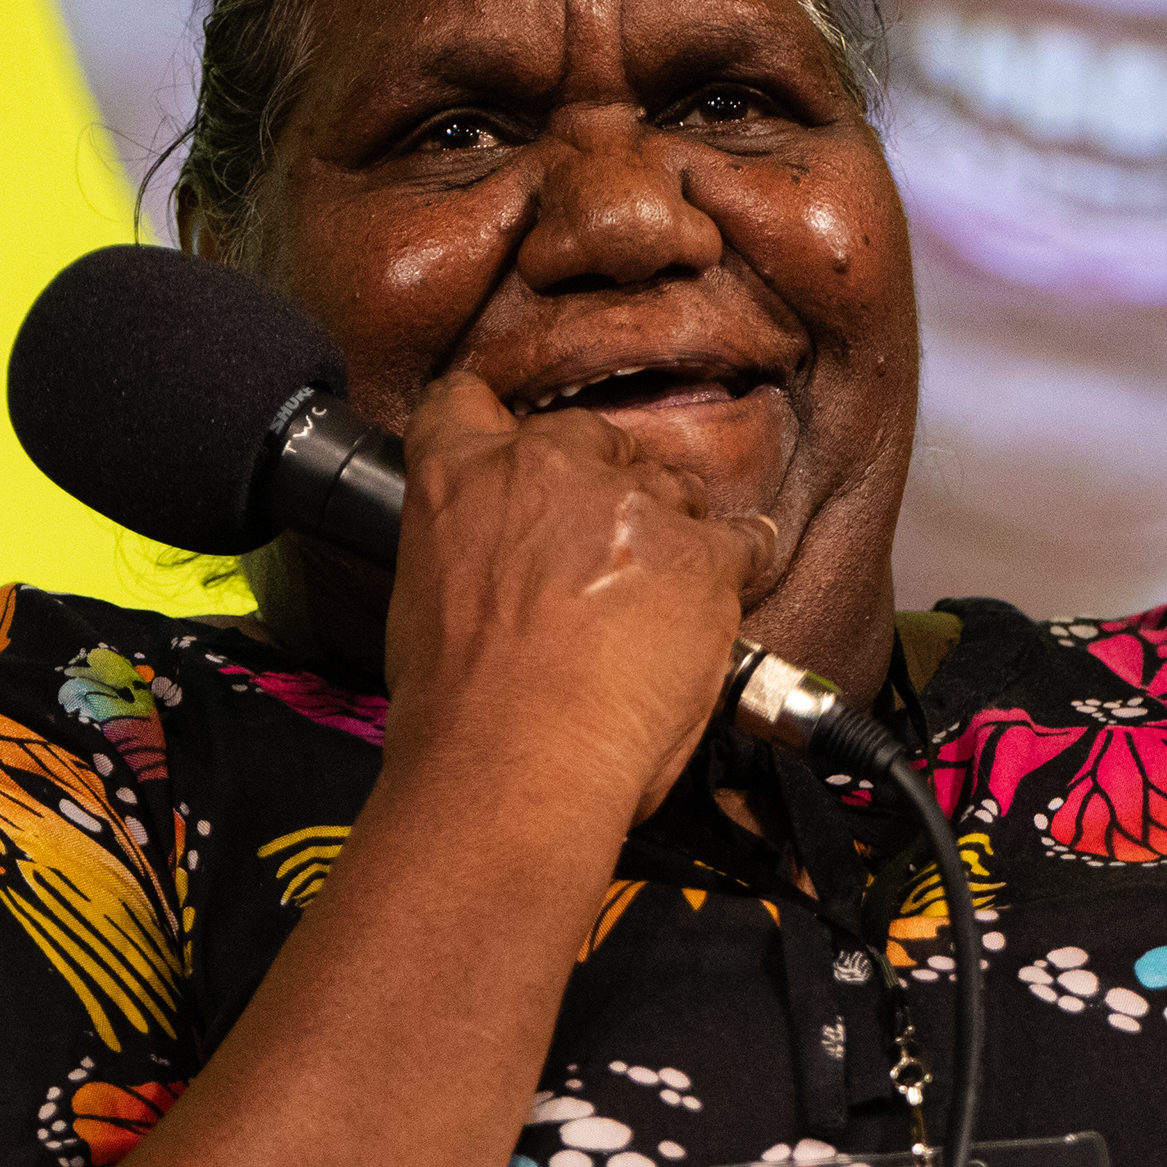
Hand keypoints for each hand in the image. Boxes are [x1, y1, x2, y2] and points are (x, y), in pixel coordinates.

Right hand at [377, 373, 776, 821]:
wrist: (510, 761)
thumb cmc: (458, 709)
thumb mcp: (423, 601)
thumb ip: (463, 549)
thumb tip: (491, 568)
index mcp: (457, 477)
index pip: (466, 405)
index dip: (495, 429)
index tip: (518, 459)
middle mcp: (543, 468)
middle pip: (589, 438)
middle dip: (600, 486)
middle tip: (600, 557)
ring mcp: (627, 504)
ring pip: (668, 486)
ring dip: (667, 531)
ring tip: (655, 602)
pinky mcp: (698, 553)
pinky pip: (742, 539)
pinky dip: (736, 567)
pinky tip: (719, 599)